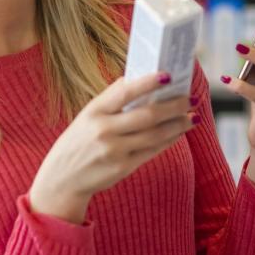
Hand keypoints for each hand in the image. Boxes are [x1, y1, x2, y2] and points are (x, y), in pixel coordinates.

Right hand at [28, 73, 197, 223]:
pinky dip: (169, 140)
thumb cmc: (79, 141)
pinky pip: (153, 151)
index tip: (168, 75)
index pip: (124, 92)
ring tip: (192, 116)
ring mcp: (114, 151)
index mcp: (94, 112)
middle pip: (147, 115)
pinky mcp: (123, 168)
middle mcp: (104, 130)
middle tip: (190, 98)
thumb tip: (138, 78)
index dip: (148, 83)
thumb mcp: (87, 115)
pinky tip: (179, 132)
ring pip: (155, 134)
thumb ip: (111, 99)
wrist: (62, 180)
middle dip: (174, 106)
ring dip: (178, 124)